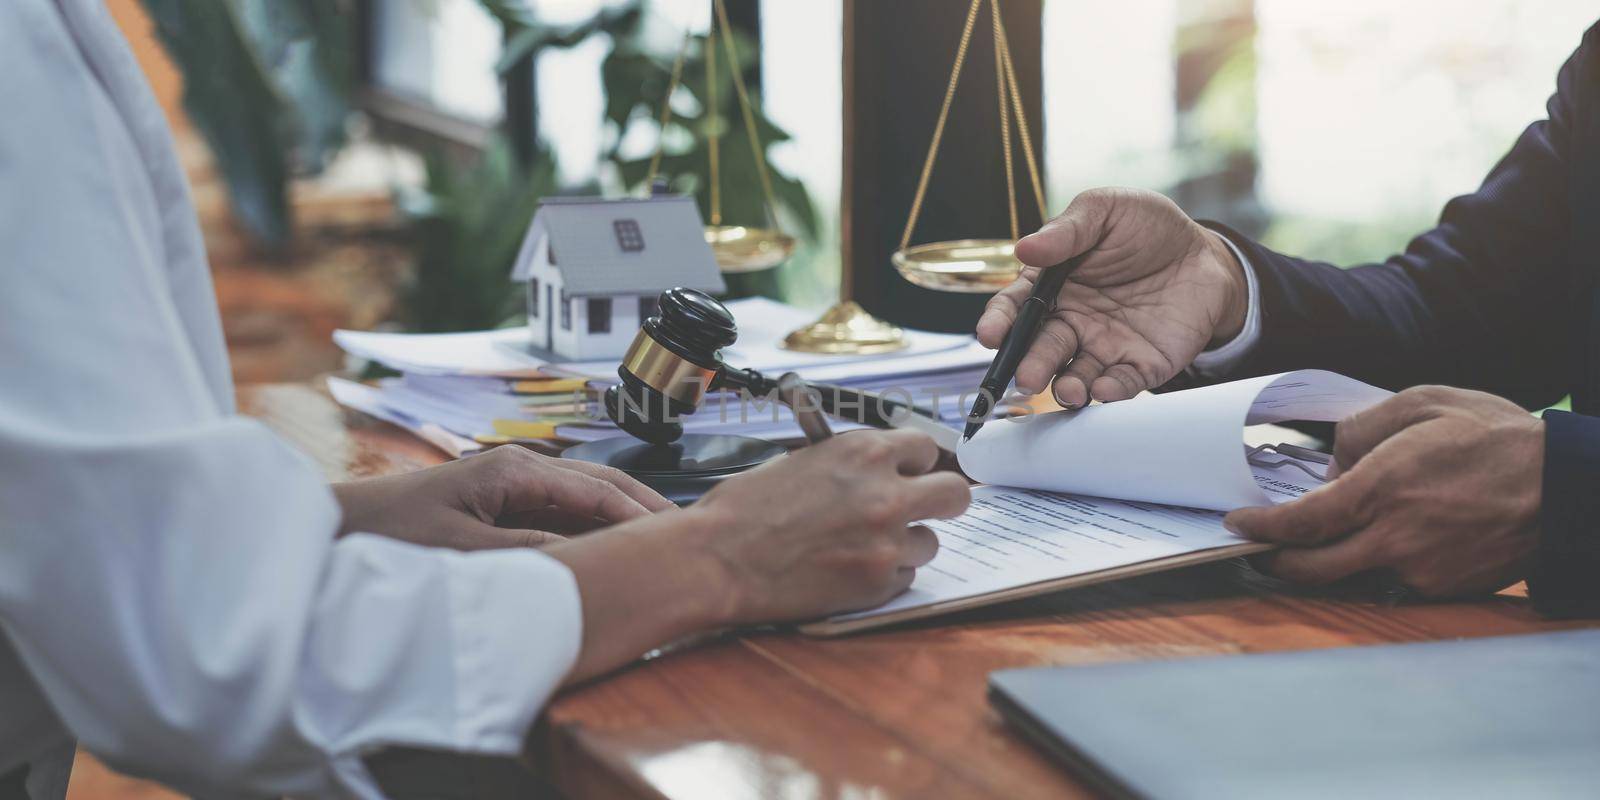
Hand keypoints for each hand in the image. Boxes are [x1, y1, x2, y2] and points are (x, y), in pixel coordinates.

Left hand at [333, 445, 673, 549]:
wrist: (338, 528)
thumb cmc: (390, 535)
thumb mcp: (462, 551)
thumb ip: (528, 552)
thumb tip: (589, 557)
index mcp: (513, 469)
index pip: (596, 489)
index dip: (639, 513)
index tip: (676, 534)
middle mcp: (517, 469)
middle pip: (598, 482)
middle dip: (642, 506)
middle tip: (686, 533)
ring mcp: (510, 485)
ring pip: (582, 497)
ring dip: (620, 516)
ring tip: (660, 540)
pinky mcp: (500, 505)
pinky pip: (559, 514)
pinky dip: (591, 527)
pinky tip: (610, 549)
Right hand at [692, 429, 970, 623]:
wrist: (717, 558)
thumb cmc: (745, 509)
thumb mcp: (802, 460)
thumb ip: (850, 464)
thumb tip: (881, 469)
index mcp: (863, 451)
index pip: (926, 448)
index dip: (916, 463)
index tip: (909, 473)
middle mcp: (885, 493)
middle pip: (955, 493)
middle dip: (942, 500)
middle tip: (924, 509)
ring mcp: (886, 542)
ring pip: (930, 543)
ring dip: (906, 544)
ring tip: (863, 547)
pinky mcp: (877, 584)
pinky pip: (904, 578)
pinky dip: (883, 576)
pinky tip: (847, 570)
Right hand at [975, 187, 1248, 406]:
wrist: (1205, 254)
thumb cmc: (1148, 228)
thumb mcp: (1106, 210)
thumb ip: (1067, 230)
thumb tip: (1023, 248)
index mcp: (1053, 286)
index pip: (1017, 308)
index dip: (1000, 322)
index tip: (991, 334)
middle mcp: (1072, 322)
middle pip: (1042, 349)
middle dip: (1031, 365)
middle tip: (1026, 376)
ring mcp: (1104, 347)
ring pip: (1075, 376)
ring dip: (1067, 388)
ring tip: (1068, 390)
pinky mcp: (1140, 366)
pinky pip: (1121, 385)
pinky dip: (1109, 392)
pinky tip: (1104, 390)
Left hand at [1226, 386, 1543, 596]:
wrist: (1566, 487)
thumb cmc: (1495, 436)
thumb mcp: (1424, 403)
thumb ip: (1364, 428)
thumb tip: (1332, 458)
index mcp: (1382, 488)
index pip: (1302, 522)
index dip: (1262, 527)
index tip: (1238, 523)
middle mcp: (1395, 537)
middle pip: (1313, 568)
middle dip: (1275, 562)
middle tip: (1257, 550)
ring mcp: (1421, 569)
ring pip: (1351, 578)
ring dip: (1325, 564)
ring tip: (1314, 543)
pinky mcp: (1444, 588)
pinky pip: (1392, 581)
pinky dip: (1375, 565)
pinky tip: (1381, 542)